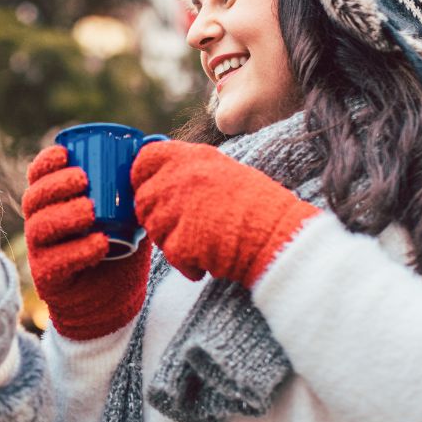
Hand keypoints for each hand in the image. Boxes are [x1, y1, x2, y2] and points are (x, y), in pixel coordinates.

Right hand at [21, 145, 148, 340]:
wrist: (114, 298)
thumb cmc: (119, 247)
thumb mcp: (127, 213)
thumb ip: (134, 185)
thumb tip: (154, 145)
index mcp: (53, 203)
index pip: (37, 177)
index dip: (45, 162)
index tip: (65, 153)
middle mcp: (40, 224)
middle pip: (34, 199)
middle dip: (55, 185)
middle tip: (83, 179)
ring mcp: (41, 252)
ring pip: (40, 227)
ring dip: (65, 215)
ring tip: (91, 211)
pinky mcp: (49, 278)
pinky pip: (56, 262)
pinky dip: (79, 251)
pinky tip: (99, 244)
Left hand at [130, 140, 319, 286]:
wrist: (281, 236)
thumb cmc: (260, 207)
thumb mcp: (224, 172)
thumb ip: (190, 171)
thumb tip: (160, 180)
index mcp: (192, 157)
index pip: (144, 159)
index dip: (141, 177)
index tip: (149, 189)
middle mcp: (180, 177)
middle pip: (143, 199)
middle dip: (157, 217)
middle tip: (183, 228)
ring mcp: (177, 209)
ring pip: (154, 229)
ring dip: (172, 241)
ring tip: (203, 243)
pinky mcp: (181, 240)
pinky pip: (170, 254)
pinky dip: (187, 264)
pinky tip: (209, 260)